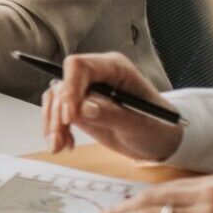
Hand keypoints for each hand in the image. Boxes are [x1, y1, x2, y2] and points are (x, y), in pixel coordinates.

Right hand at [42, 51, 180, 160]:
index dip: (70, 88)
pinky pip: (57, 113)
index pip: (80, 66)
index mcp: (115, 68)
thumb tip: (83, 108)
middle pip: (63, 84)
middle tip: (60, 137)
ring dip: (53, 122)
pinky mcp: (79, 108)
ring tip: (59, 146)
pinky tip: (64, 144)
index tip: (69, 116)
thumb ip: (112, 114)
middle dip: (57, 112)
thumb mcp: (140, 124)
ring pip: (55, 99)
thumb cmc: (158, 127)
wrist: (159, 140)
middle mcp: (96, 75)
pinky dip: (55, 129)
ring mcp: (86, 91)